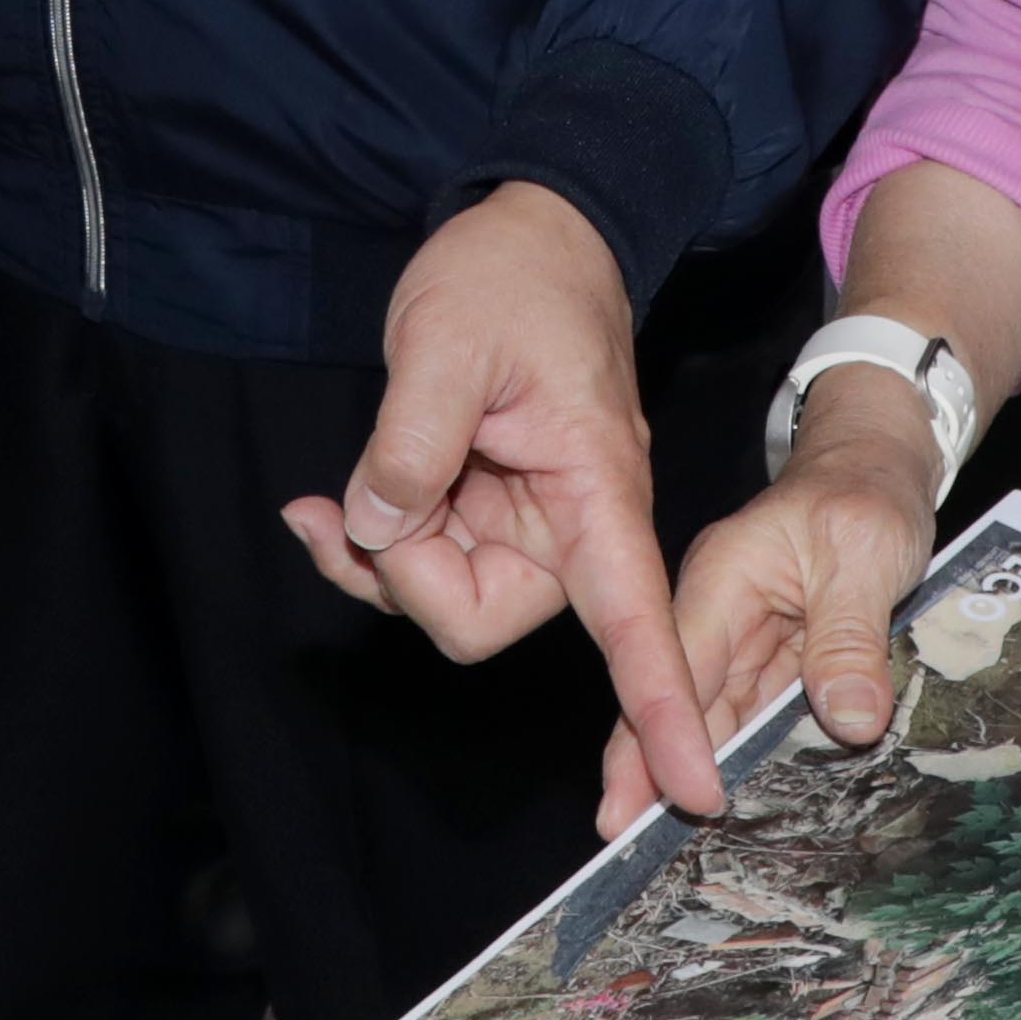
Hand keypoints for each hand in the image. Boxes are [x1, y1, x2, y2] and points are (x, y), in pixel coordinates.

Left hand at [288, 185, 717, 818]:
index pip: (635, 617)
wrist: (528, 230)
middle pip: (484, 619)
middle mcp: (572, 523)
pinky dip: (371, 544)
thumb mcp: (447, 337)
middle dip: (409, 579)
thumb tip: (381, 525)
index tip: (694, 790)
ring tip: (336, 494)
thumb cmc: (512, 273)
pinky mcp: (487, 512)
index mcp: (596, 487)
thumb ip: (413, 437)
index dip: (660, 706)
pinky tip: (326, 507)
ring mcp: (526, 523)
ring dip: (380, 560)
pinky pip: (424, 564)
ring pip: (445, 599)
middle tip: (360, 505)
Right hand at [597, 390, 940, 833]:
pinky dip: (759, 768)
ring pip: (719, 728)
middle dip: (658, 784)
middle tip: (638, 863)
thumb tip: (850, 721)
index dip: (654, 745)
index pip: (675, 675)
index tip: (642, 812)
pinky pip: (763, 724)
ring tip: (691, 863)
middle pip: (681, 713)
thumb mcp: (866, 551)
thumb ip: (850, 635)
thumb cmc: (867, 491)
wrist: (883, 466)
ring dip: (710, 785)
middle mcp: (720, 619)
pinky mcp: (780, 664)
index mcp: (719, 583)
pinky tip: (761, 822)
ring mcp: (748, 645)